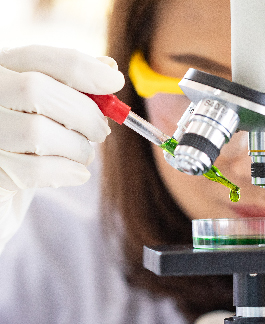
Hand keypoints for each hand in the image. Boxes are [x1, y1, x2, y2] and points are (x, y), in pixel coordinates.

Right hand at [0, 45, 123, 250]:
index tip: (115, 81)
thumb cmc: (30, 143)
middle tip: (101, 131)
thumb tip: (109, 67)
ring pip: (37, 133)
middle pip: (35, 90)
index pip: (39, 58)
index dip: (83, 68)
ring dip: (77, 147)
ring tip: (85, 155)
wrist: (5, 187)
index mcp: (0, 70)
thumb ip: (74, 86)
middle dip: (82, 112)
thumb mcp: (50, 109)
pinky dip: (67, 171)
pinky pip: (34, 170)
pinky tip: (79, 173)